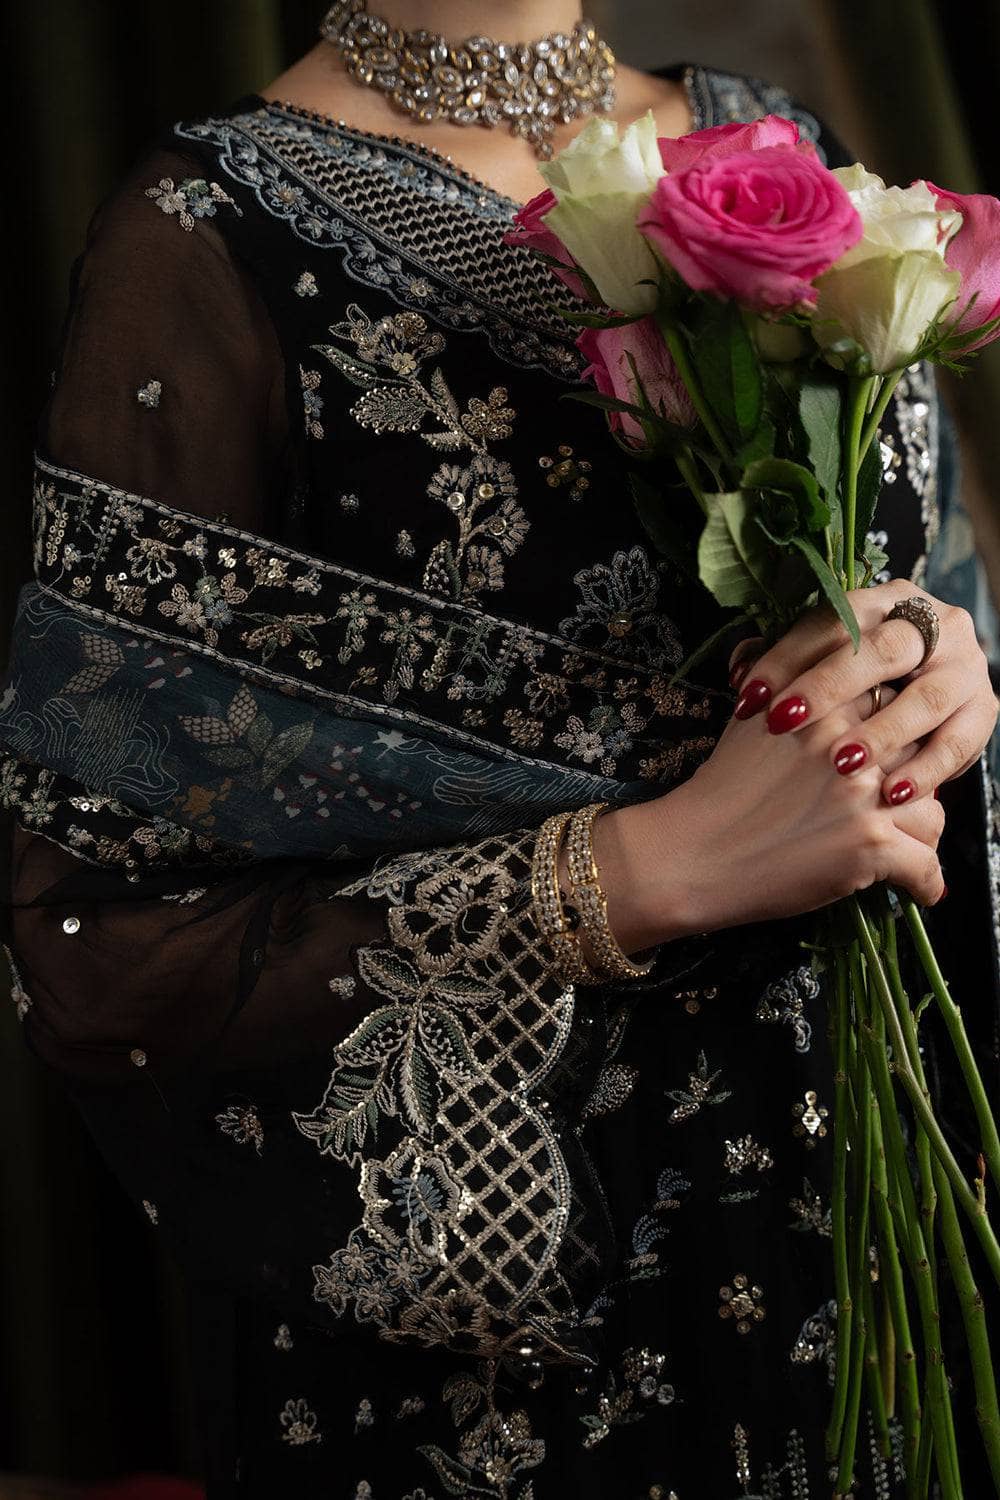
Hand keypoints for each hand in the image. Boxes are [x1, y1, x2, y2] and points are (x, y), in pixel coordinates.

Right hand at [602, 678, 944, 950]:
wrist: (691, 853)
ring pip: (932, 813)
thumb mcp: (745, 719)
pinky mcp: (872, 846)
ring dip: (919, 834)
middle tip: (893, 807)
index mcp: (828, 705)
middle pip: (920, 758)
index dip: (892, 736)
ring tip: (904, 848)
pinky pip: (926, 867)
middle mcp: (854, 743)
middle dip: (912, 784)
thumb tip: (761, 653)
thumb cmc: (714, 791)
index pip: (894, 709)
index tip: (885, 760)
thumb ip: (775, 685)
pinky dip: (924, 885)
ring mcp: (867, 795)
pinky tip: (916, 890)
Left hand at [727, 579, 998, 805]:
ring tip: (841, 763)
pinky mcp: (984, 709)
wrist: (927, 690)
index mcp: (883, 602)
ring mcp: (963, 666)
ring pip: (927, 696)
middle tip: (784, 723)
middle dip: (829, 686)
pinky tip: (892, 794)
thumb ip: (782, 663)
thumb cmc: (854, 682)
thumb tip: (739, 672)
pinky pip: (959, 742)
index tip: (748, 696)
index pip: (831, 621)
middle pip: (883, 649)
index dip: (786, 658)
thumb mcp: (821, 662)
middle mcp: (932, 624)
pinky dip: (925, 770)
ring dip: (882, 733)